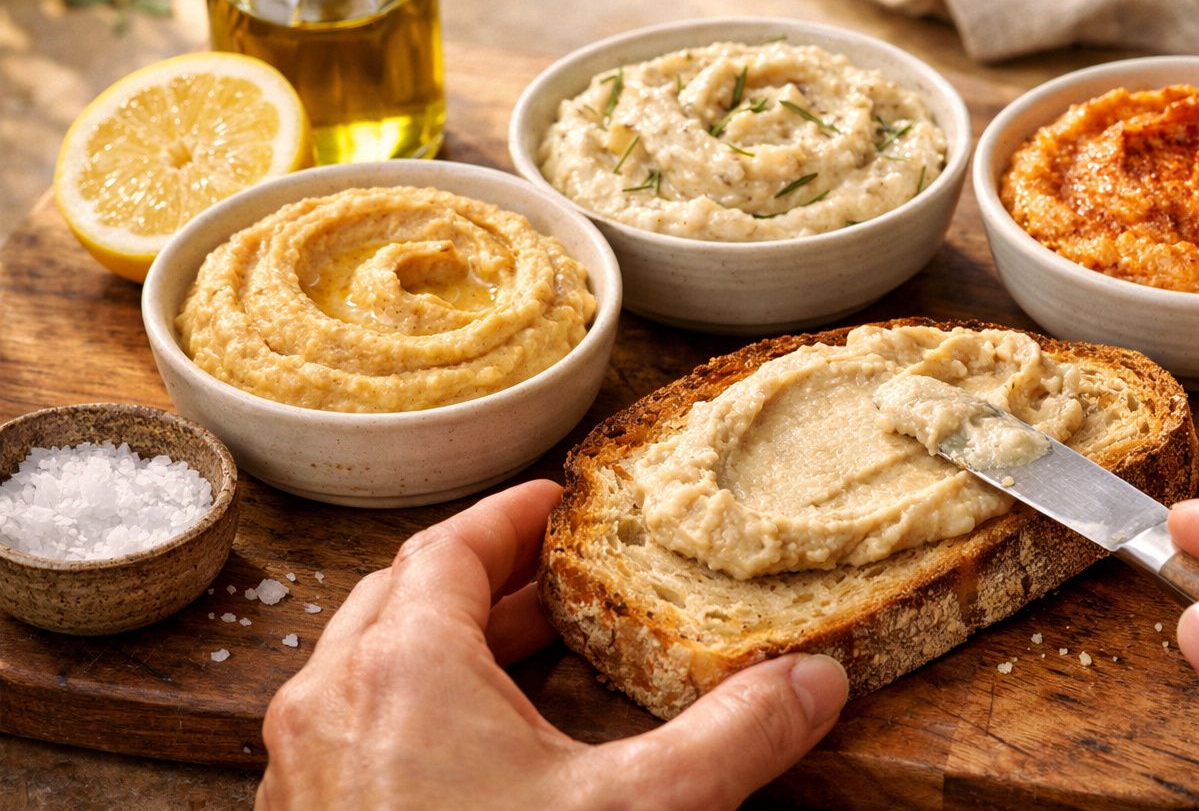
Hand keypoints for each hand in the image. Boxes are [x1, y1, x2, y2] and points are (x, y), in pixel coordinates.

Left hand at [256, 480, 847, 810]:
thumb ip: (733, 738)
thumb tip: (812, 682)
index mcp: (401, 670)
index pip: (449, 548)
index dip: (511, 518)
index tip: (557, 504)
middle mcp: (332, 707)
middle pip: (402, 598)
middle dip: (483, 579)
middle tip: (553, 580)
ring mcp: (307, 773)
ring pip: (368, 667)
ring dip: (444, 646)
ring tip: (524, 656)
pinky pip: (353, 733)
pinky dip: (412, 711)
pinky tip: (475, 754)